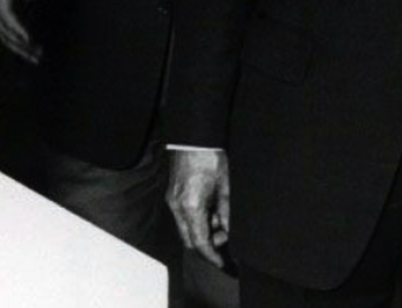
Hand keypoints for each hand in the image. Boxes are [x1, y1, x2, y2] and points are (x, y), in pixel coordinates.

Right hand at [0, 0, 42, 63]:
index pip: (7, 13)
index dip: (17, 27)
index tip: (30, 38)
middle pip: (5, 29)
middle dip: (21, 43)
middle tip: (38, 53)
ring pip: (6, 36)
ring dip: (21, 49)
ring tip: (38, 58)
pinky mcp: (7, 18)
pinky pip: (11, 36)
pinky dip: (21, 46)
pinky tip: (34, 55)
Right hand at [167, 148, 230, 267]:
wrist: (193, 139)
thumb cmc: (211, 159)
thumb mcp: (226, 188)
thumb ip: (227, 214)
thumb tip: (228, 232)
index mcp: (191, 207)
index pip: (200, 242)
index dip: (211, 255)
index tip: (222, 262)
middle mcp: (177, 207)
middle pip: (189, 240)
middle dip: (206, 245)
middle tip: (224, 237)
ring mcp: (172, 201)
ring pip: (186, 230)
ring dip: (202, 231)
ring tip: (219, 216)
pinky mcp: (172, 195)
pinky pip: (183, 218)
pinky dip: (196, 220)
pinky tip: (210, 209)